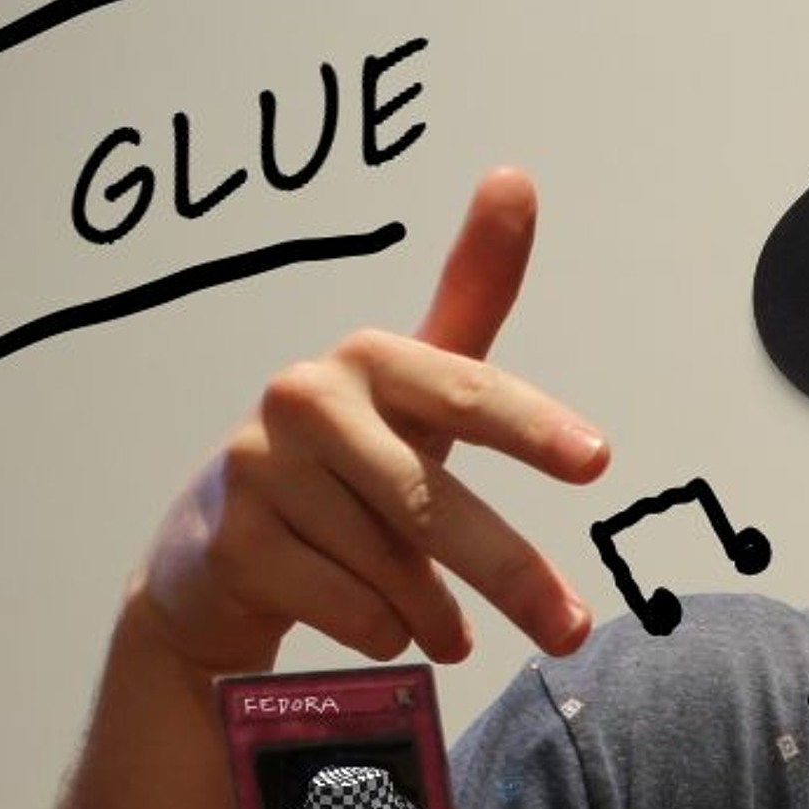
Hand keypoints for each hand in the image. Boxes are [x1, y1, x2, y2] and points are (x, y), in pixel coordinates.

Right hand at [136, 168, 611, 679]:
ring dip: (436, 615)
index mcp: (365, 358)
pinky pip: (350, 609)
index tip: (596, 462)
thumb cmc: (341, 465)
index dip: (531, 426)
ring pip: (393, 569)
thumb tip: (515, 176)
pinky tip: (380, 630)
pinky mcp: (236, 544)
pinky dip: (381, 632)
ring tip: (449, 633)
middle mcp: (306, 400)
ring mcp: (262, 472)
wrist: (212, 553)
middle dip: (511, 573)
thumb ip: (469, 299)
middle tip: (574, 629)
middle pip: (433, 502)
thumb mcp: (410, 390)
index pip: (464, 390)